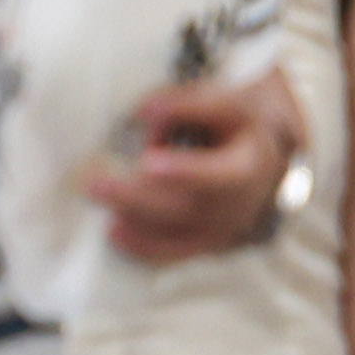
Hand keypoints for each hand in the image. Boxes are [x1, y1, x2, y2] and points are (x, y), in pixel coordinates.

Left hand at [94, 72, 293, 267]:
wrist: (260, 157)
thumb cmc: (234, 126)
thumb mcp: (224, 102)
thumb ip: (185, 105)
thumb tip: (142, 113)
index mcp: (251, 164)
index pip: (222, 173)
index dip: (186, 170)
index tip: (147, 162)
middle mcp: (240, 204)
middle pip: (185, 208)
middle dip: (135, 196)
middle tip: (94, 182)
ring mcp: (223, 229)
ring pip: (174, 231)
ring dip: (131, 216)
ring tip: (96, 193)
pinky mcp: (205, 243)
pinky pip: (171, 252)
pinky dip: (141, 245)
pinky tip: (113, 230)